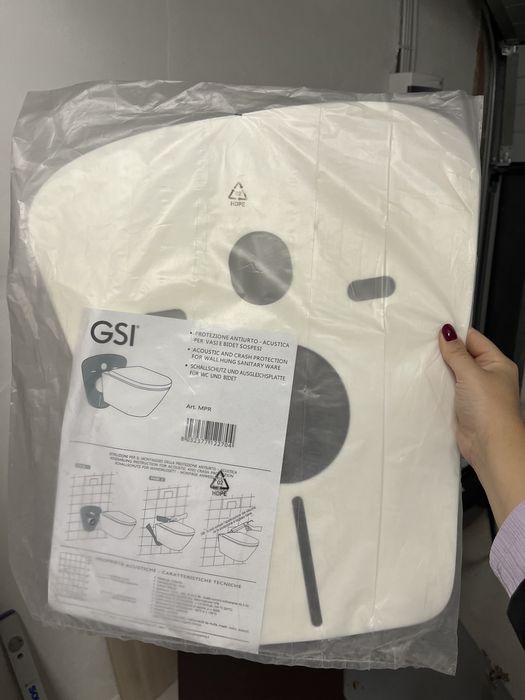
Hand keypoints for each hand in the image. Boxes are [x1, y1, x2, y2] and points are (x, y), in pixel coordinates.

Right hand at [439, 325, 524, 525]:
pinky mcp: (462, 407)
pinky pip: (447, 390)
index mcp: (497, 364)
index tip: (433, 327)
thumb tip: (446, 332)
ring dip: (439, 369)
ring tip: (417, 359)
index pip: (474, 339)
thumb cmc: (489, 408)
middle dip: (444, 351)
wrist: (490, 446)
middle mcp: (487, 376)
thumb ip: (457, 353)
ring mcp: (474, 392)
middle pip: (463, 356)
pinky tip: (422, 380)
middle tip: (420, 343)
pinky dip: (436, 386)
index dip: (455, 333)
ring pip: (453, 374)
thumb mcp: (472, 374)